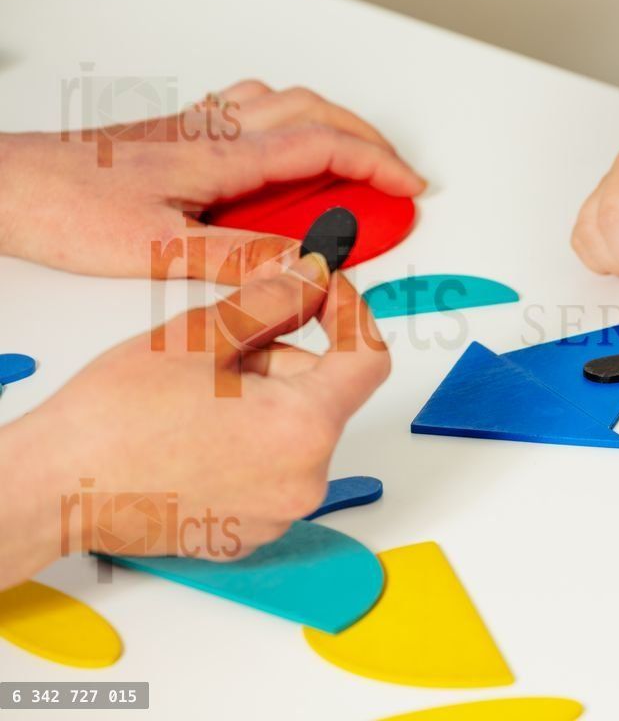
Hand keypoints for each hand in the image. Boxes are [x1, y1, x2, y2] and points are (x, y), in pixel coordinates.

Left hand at [0, 79, 424, 282]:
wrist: (5, 185)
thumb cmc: (65, 209)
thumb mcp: (158, 250)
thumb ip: (239, 256)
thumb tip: (308, 262)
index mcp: (222, 157)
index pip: (324, 146)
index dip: (378, 166)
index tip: (411, 188)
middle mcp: (215, 132)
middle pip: (317, 111)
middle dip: (369, 140)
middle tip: (397, 176)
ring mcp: (196, 128)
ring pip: (285, 102)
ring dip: (333, 124)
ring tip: (356, 160)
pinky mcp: (177, 135)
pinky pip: (250, 109)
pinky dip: (289, 121)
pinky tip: (282, 154)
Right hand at [0, 251, 389, 587]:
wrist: (57, 488)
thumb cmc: (116, 418)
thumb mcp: (204, 334)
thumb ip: (275, 299)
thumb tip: (314, 278)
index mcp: (305, 428)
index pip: (369, 359)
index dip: (350, 314)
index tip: (322, 292)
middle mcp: (306, 481)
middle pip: (323, 395)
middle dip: (281, 361)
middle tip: (216, 354)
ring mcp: (279, 514)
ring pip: (295, 431)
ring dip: (262, 402)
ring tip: (194, 401)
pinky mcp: (251, 532)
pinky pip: (271, 468)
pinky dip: (247, 442)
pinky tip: (192, 437)